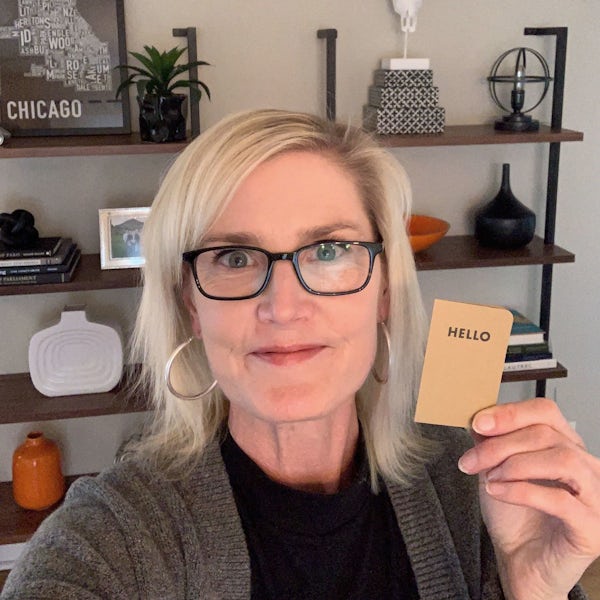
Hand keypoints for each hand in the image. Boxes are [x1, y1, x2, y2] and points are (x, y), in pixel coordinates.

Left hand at [458, 398, 599, 599]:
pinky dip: (522, 491)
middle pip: (546, 435)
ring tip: (489, 478)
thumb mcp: (495, 469)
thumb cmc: (515, 516)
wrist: (520, 562)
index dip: (510, 413)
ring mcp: (596, 497)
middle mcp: (587, 467)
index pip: (545, 411)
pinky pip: (561, 500)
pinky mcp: (592, 528)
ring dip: (516, 465)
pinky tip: (498, 492)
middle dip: (500, 445)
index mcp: (566, 446)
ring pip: (562, 460)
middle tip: (471, 460)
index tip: (478, 423)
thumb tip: (477, 416)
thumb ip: (491, 441)